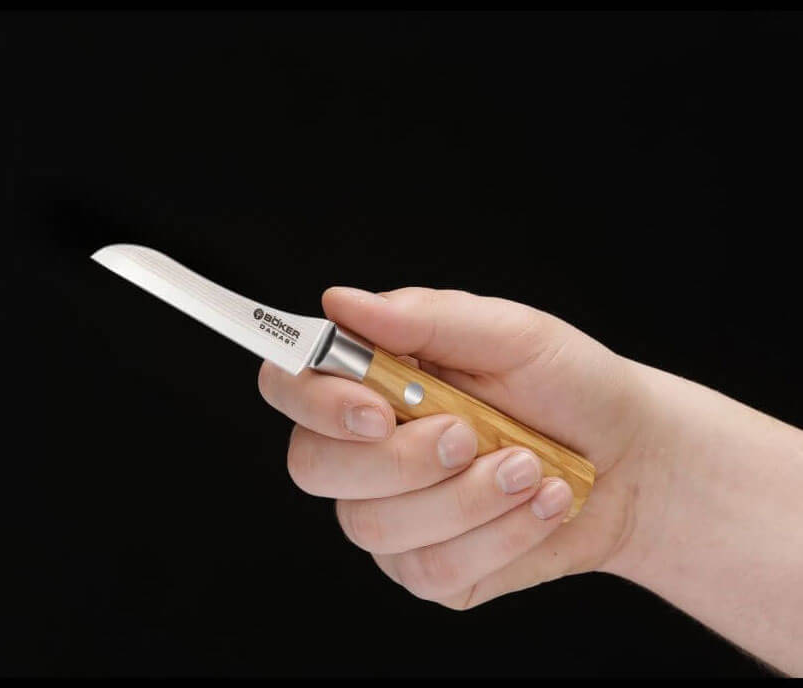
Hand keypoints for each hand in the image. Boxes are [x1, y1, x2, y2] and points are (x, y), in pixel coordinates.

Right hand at [258, 286, 650, 607]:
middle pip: (313, 466)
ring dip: (465, 499)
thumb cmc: (568, 385)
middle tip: (469, 435)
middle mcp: (366, 451)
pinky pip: (430, 571)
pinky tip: (539, 506)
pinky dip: (498, 537)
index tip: (379, 407)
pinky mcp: (427, 570)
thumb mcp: (510, 334)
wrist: (631, 460)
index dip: (314, 401)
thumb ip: (424, 319)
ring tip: (529, 467)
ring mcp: (391, 515)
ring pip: (374, 527)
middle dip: (398, 459)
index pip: (291, 387)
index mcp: (374, 381)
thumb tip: (340, 302)